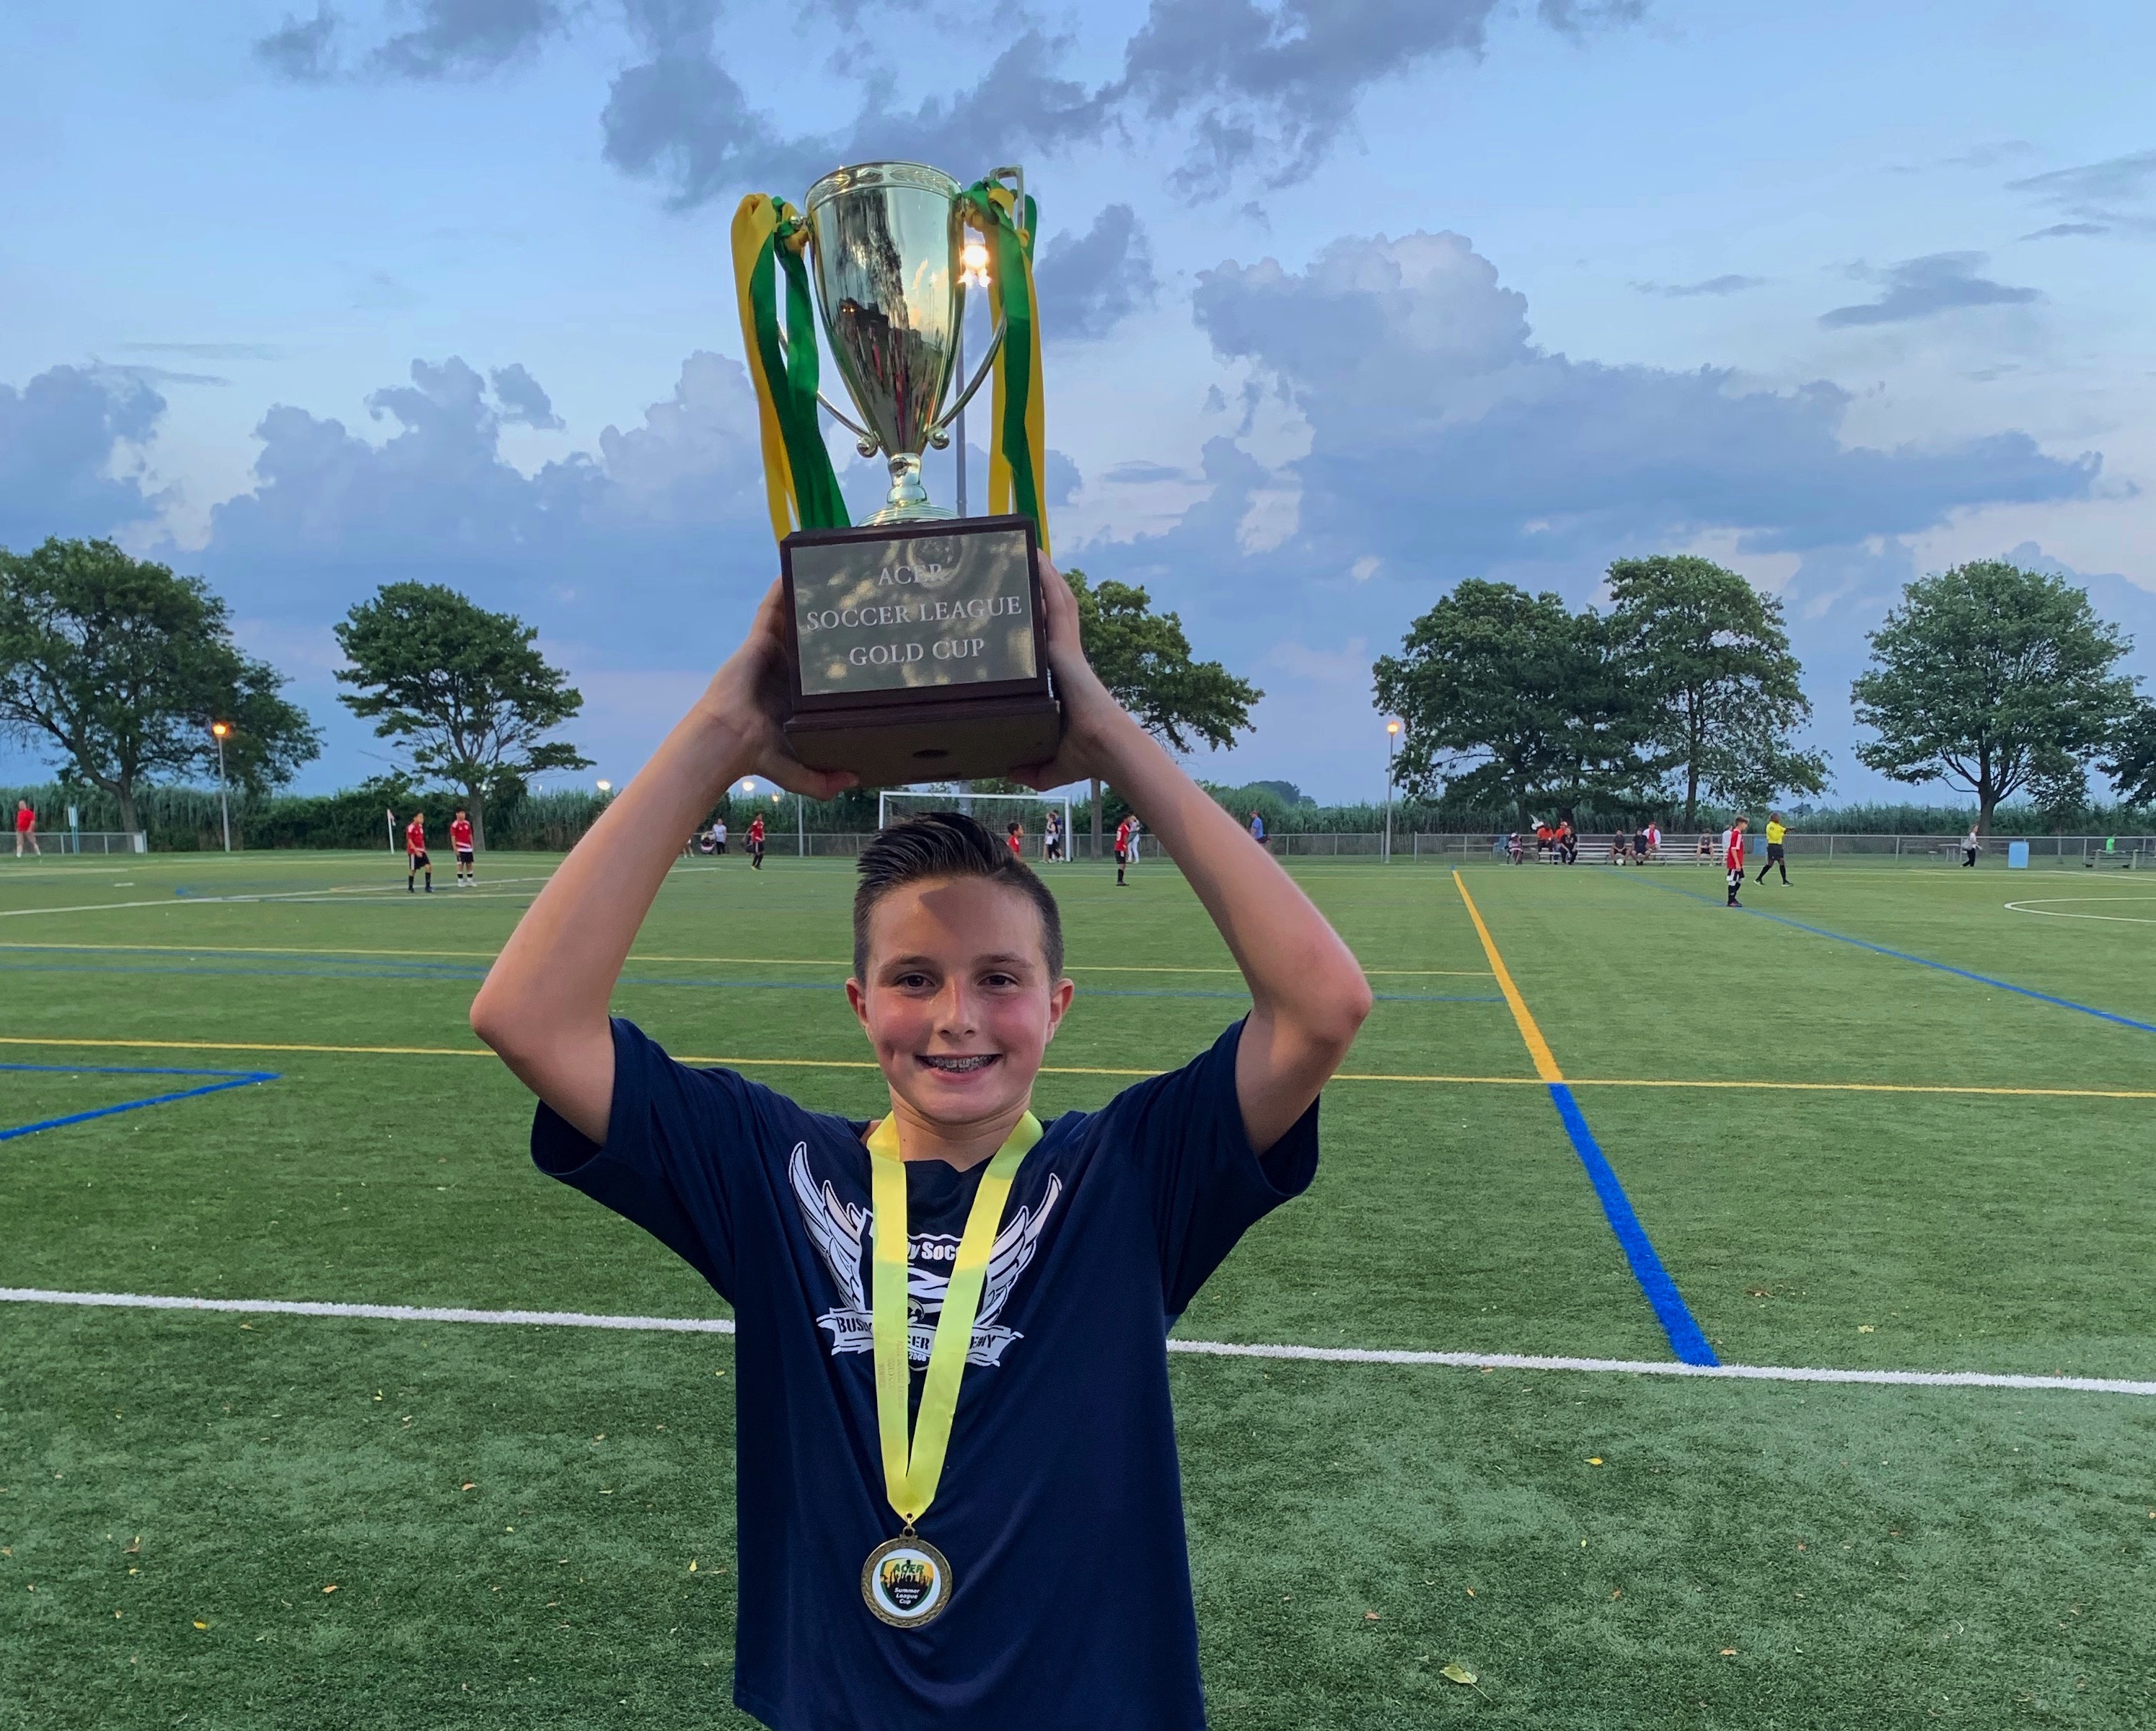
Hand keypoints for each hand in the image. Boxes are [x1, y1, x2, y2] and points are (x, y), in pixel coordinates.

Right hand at [698, 580, 857, 799]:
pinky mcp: (758, 640)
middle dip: (829, 621)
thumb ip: (823, 782)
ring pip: (793, 619)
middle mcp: (785, 670)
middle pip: (811, 639)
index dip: (839, 655)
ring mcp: (771, 652)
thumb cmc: (757, 755)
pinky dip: (781, 589)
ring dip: (808, 599)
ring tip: (831, 576)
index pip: (822, 669)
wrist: (727, 740)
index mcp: (796, 695)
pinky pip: (771, 608)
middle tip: (857, 603)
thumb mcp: (798, 773)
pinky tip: (794, 569)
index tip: (864, 643)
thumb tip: (855, 780)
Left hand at [1009, 556, 1130, 790]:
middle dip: (1041, 588)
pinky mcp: (1066, 644)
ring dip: (1045, 575)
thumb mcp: (1049, 765)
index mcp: (1062, 679)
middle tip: (1022, 565)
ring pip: (1058, 602)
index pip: (1048, 643)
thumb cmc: (1085, 756)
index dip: (1041, 620)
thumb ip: (1030, 768)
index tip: (1026, 606)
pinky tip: (1037, 557)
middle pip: (1053, 614)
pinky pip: (1059, 604)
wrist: (1105, 747)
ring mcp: (1067, 647)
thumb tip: (1006, 772)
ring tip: (1028, 550)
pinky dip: (1049, 579)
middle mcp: (1065, 658)